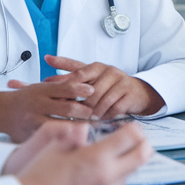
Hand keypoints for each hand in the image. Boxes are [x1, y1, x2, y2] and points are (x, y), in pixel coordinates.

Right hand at [0, 80, 95, 141]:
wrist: (1, 112)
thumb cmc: (26, 99)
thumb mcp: (41, 88)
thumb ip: (61, 89)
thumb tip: (89, 89)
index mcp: (42, 90)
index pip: (66, 87)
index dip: (82, 89)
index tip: (93, 90)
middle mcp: (38, 104)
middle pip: (68, 107)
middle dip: (85, 111)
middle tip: (96, 114)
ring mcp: (35, 120)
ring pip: (62, 124)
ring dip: (78, 126)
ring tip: (91, 126)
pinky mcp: (32, 134)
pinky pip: (53, 137)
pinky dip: (66, 137)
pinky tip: (77, 138)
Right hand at [10, 120, 152, 184]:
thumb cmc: (38, 175)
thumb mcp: (56, 146)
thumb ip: (76, 135)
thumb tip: (86, 129)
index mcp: (96, 158)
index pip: (132, 138)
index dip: (134, 128)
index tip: (129, 126)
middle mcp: (106, 176)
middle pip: (142, 155)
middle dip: (142, 143)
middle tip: (133, 138)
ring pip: (131, 172)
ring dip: (128, 160)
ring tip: (112, 154)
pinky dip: (116, 175)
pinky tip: (100, 171)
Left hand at [39, 55, 164, 117]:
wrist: (138, 92)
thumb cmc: (110, 85)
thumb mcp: (91, 76)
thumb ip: (70, 72)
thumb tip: (47, 64)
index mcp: (97, 67)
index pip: (78, 73)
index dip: (65, 83)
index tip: (51, 90)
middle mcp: (109, 71)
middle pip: (89, 90)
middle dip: (79, 104)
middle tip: (68, 114)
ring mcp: (121, 82)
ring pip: (101, 101)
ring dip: (93, 113)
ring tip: (86, 120)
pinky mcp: (129, 94)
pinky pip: (114, 108)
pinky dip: (106, 116)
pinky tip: (101, 120)